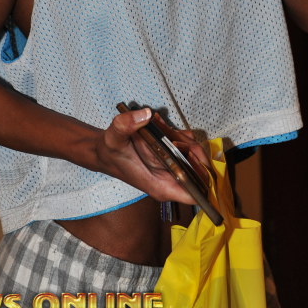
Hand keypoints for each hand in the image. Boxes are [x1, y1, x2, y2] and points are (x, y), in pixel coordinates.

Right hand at [94, 108, 208, 204]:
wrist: (105, 151)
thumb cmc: (110, 152)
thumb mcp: (113, 138)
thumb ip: (126, 125)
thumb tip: (145, 114)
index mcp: (162, 187)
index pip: (195, 193)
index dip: (202, 175)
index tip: (190, 153)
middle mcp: (171, 180)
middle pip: (200, 170)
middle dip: (192, 149)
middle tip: (172, 134)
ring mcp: (172, 169)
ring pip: (194, 155)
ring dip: (184, 138)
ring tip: (160, 126)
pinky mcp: (171, 157)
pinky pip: (186, 145)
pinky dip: (178, 133)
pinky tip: (161, 125)